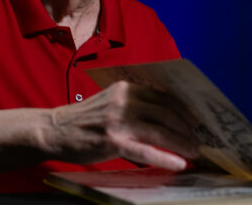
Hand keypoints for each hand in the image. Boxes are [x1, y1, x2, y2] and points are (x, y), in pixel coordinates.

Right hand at [42, 80, 198, 170]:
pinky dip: (166, 157)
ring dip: (181, 143)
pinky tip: (178, 163)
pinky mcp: (114, 142)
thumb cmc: (85, 119)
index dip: (182, 110)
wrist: (55, 130)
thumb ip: (134, 103)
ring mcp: (119, 121)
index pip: (162, 97)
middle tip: (197, 139)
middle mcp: (124, 100)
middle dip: (185, 128)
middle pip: (166, 113)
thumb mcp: (110, 100)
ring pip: (160, 131)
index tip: (194, 120)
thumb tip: (164, 116)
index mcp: (125, 88)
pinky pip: (147, 150)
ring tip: (193, 152)